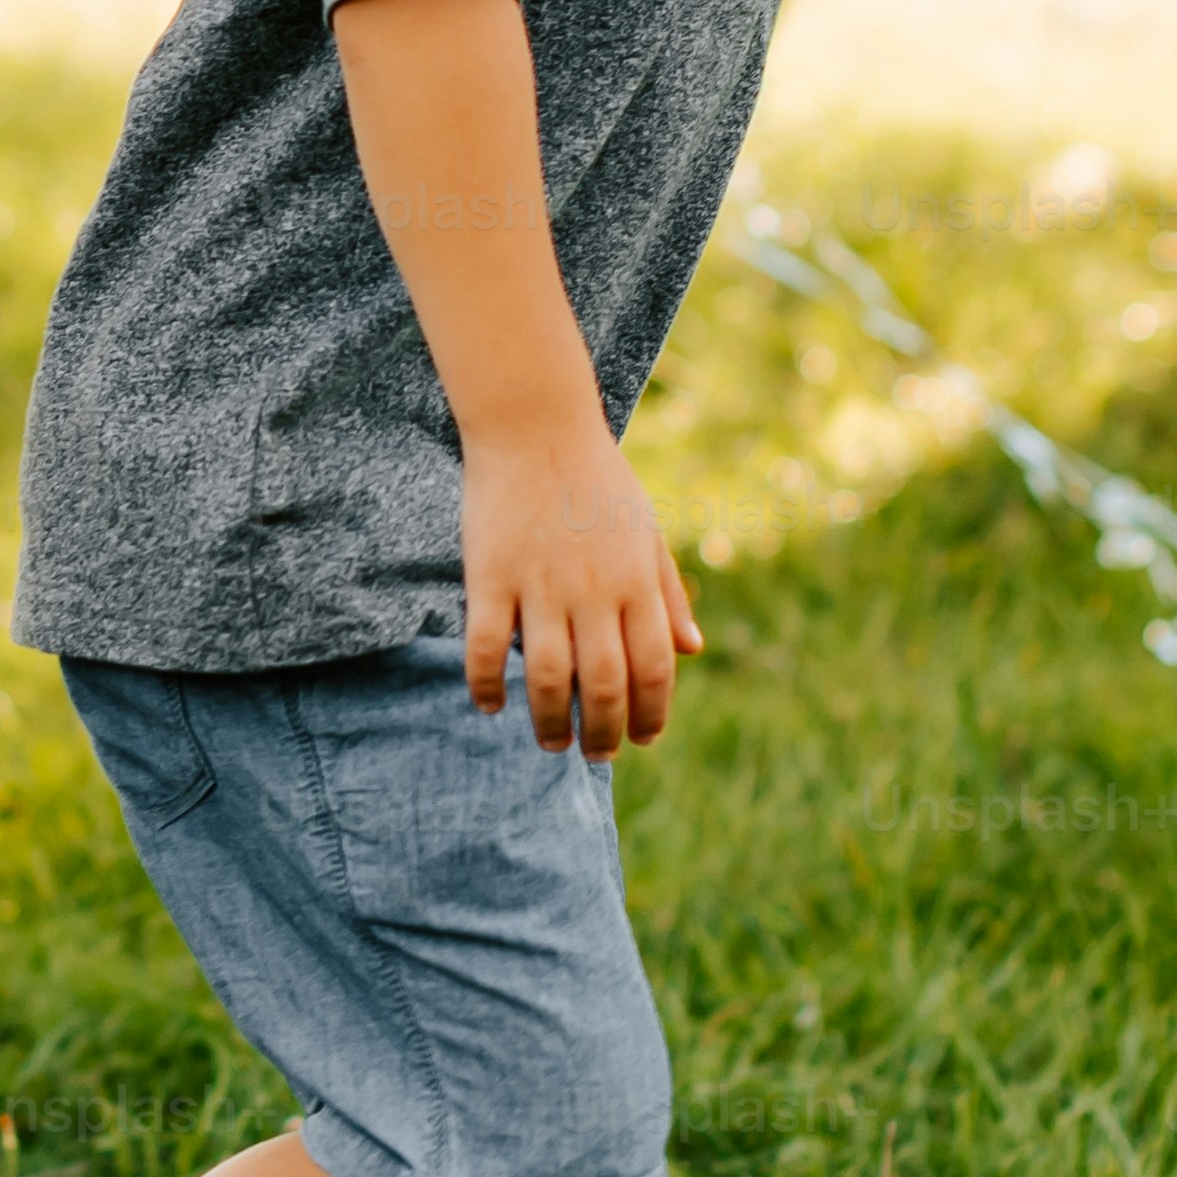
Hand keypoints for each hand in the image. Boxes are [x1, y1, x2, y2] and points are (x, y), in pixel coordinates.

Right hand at [460, 417, 701, 759]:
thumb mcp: (647, 531)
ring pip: (547, 676)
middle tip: (594, 754)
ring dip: (549, 721)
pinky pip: (484, 646)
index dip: (651, 715)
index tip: (641, 740)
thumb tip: (692, 651)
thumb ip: (668, 592)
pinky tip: (491, 705)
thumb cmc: (596, 480)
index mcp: (637, 580)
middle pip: (604, 685)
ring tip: (550, 742)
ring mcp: (539, 584)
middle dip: (602, 733)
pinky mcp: (490, 574)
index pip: (654, 668)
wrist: (535, 423)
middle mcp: (593, 588)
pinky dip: (486, 685)